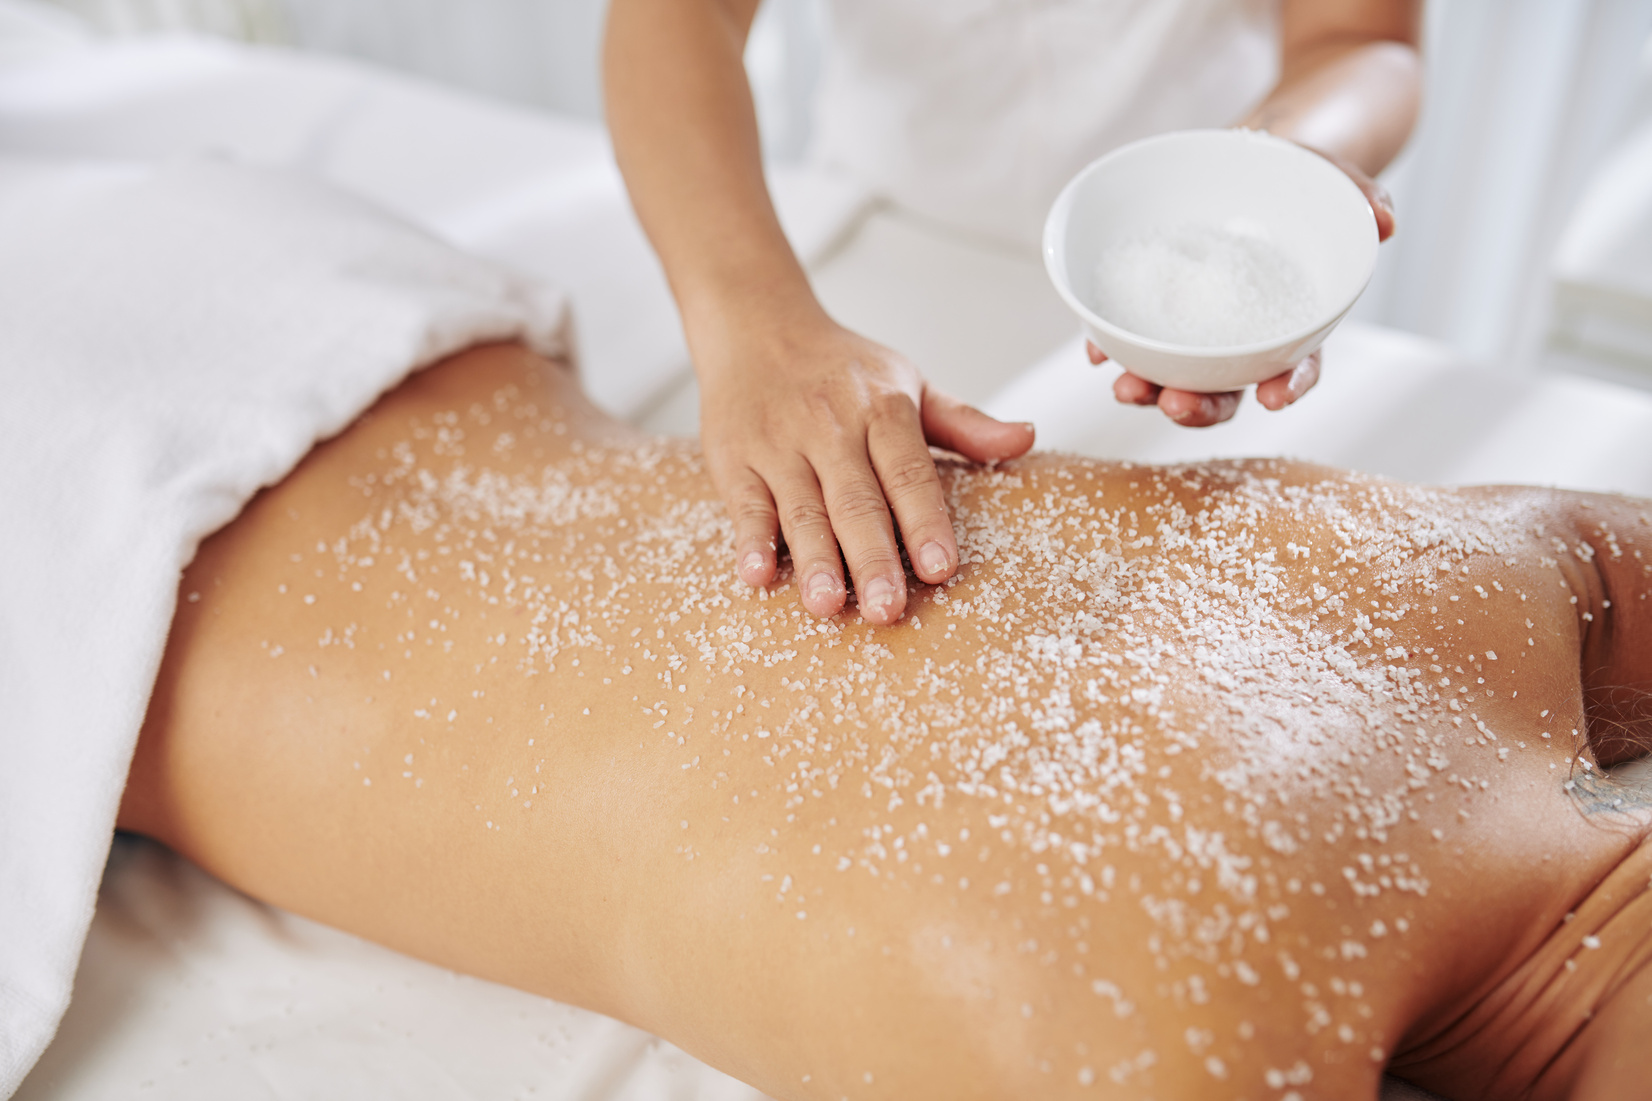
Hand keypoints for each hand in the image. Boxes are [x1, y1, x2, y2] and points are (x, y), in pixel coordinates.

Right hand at [700, 315, 1034, 623]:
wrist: (755, 324)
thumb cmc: (841, 369)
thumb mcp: (908, 384)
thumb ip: (964, 423)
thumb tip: (1026, 438)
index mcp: (881, 408)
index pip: (908, 471)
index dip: (925, 521)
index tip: (940, 567)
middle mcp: (830, 426)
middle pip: (855, 500)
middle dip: (872, 557)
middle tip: (887, 609)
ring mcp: (778, 443)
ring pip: (800, 508)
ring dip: (814, 559)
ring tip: (828, 606)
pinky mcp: (733, 458)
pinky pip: (744, 504)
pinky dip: (750, 539)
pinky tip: (757, 575)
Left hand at [1094, 142, 1388, 425]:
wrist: (1249, 160)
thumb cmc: (1295, 178)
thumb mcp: (1329, 176)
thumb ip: (1359, 194)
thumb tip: (1385, 221)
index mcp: (1292, 320)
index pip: (1297, 365)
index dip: (1290, 385)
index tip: (1275, 398)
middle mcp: (1241, 337)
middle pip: (1225, 387)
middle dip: (1201, 406)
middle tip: (1176, 406)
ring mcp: (1195, 328)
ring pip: (1174, 374)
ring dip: (1149, 389)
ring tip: (1126, 388)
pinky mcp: (1155, 308)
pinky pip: (1132, 337)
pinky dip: (1113, 347)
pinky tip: (1097, 352)